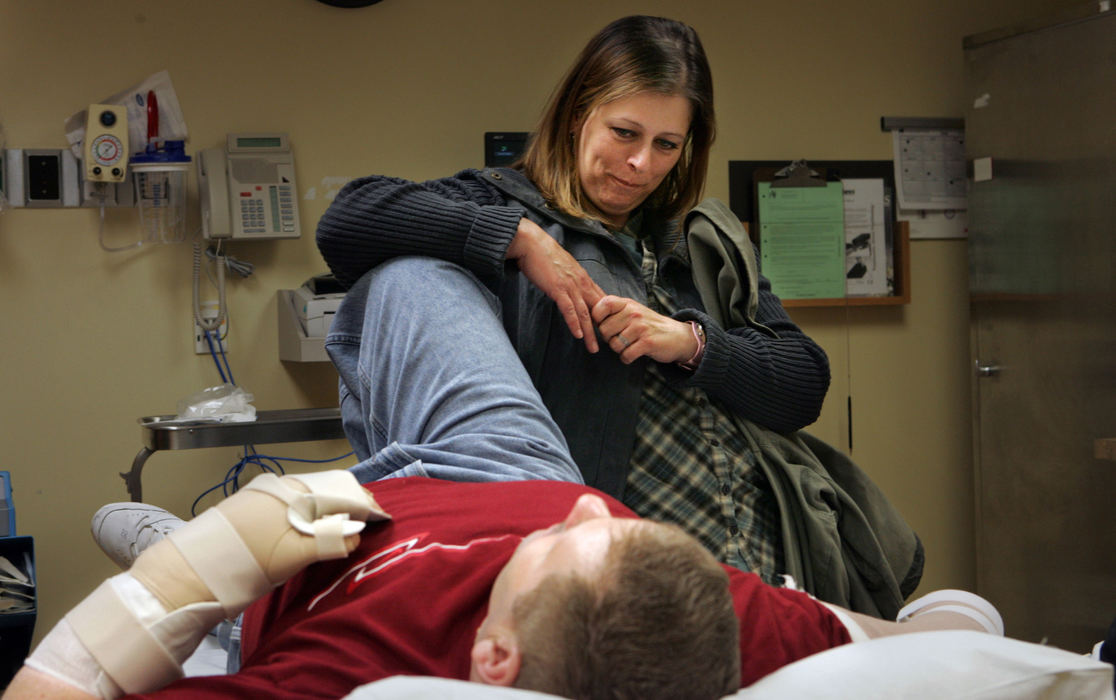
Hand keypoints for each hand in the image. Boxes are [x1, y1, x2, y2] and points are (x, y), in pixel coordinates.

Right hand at [507, 218, 605, 352]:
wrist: (531, 242)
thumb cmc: (544, 255)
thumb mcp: (564, 268)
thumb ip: (570, 280)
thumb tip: (571, 290)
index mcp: (583, 278)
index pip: (601, 300)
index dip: (608, 316)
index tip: (611, 330)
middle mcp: (581, 282)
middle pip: (597, 310)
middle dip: (604, 328)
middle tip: (609, 344)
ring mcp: (570, 285)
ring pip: (585, 313)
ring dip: (590, 333)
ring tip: (593, 348)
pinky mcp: (558, 288)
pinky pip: (569, 309)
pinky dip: (574, 323)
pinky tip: (577, 335)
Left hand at [592, 295, 697, 364]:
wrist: (676, 336)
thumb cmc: (648, 325)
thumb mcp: (632, 311)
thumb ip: (614, 311)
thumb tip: (588, 317)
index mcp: (627, 303)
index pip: (602, 305)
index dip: (597, 318)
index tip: (603, 325)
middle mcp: (633, 313)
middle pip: (604, 330)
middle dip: (609, 339)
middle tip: (621, 338)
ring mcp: (641, 327)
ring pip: (614, 344)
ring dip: (619, 349)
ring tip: (630, 345)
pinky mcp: (647, 342)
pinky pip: (625, 355)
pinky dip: (627, 358)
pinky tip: (634, 354)